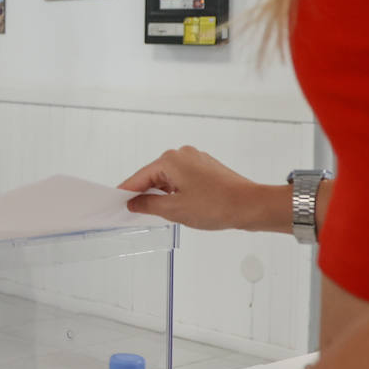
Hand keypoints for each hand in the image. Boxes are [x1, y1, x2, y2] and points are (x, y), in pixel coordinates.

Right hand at [117, 145, 264, 230]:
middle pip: (154, 176)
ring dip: (163, 194)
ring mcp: (196, 160)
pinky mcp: (207, 169)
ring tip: (160, 213)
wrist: (252, 206)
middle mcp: (182, 154)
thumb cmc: (217, 206)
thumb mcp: (174, 210)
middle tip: (135, 212)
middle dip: (146, 194)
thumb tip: (134, 203)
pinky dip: (177, 192)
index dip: (127, 192)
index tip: (116, 201)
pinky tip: (179, 206)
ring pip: (169, 178)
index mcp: (170, 160)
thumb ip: (148, 205)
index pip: (140, 177)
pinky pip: (183, 179)